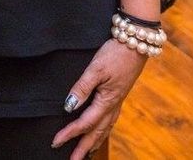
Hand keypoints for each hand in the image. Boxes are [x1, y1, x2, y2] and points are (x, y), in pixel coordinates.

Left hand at [51, 39, 146, 158]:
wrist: (136, 43)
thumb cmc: (115, 54)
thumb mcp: (96, 68)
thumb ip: (82, 87)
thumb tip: (68, 106)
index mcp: (106, 101)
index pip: (84, 123)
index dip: (69, 133)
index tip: (56, 142)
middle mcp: (113, 106)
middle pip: (96, 133)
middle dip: (83, 148)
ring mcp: (118, 102)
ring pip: (105, 129)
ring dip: (94, 142)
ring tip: (85, 153)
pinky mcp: (119, 96)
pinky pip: (110, 121)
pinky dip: (103, 131)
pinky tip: (101, 131)